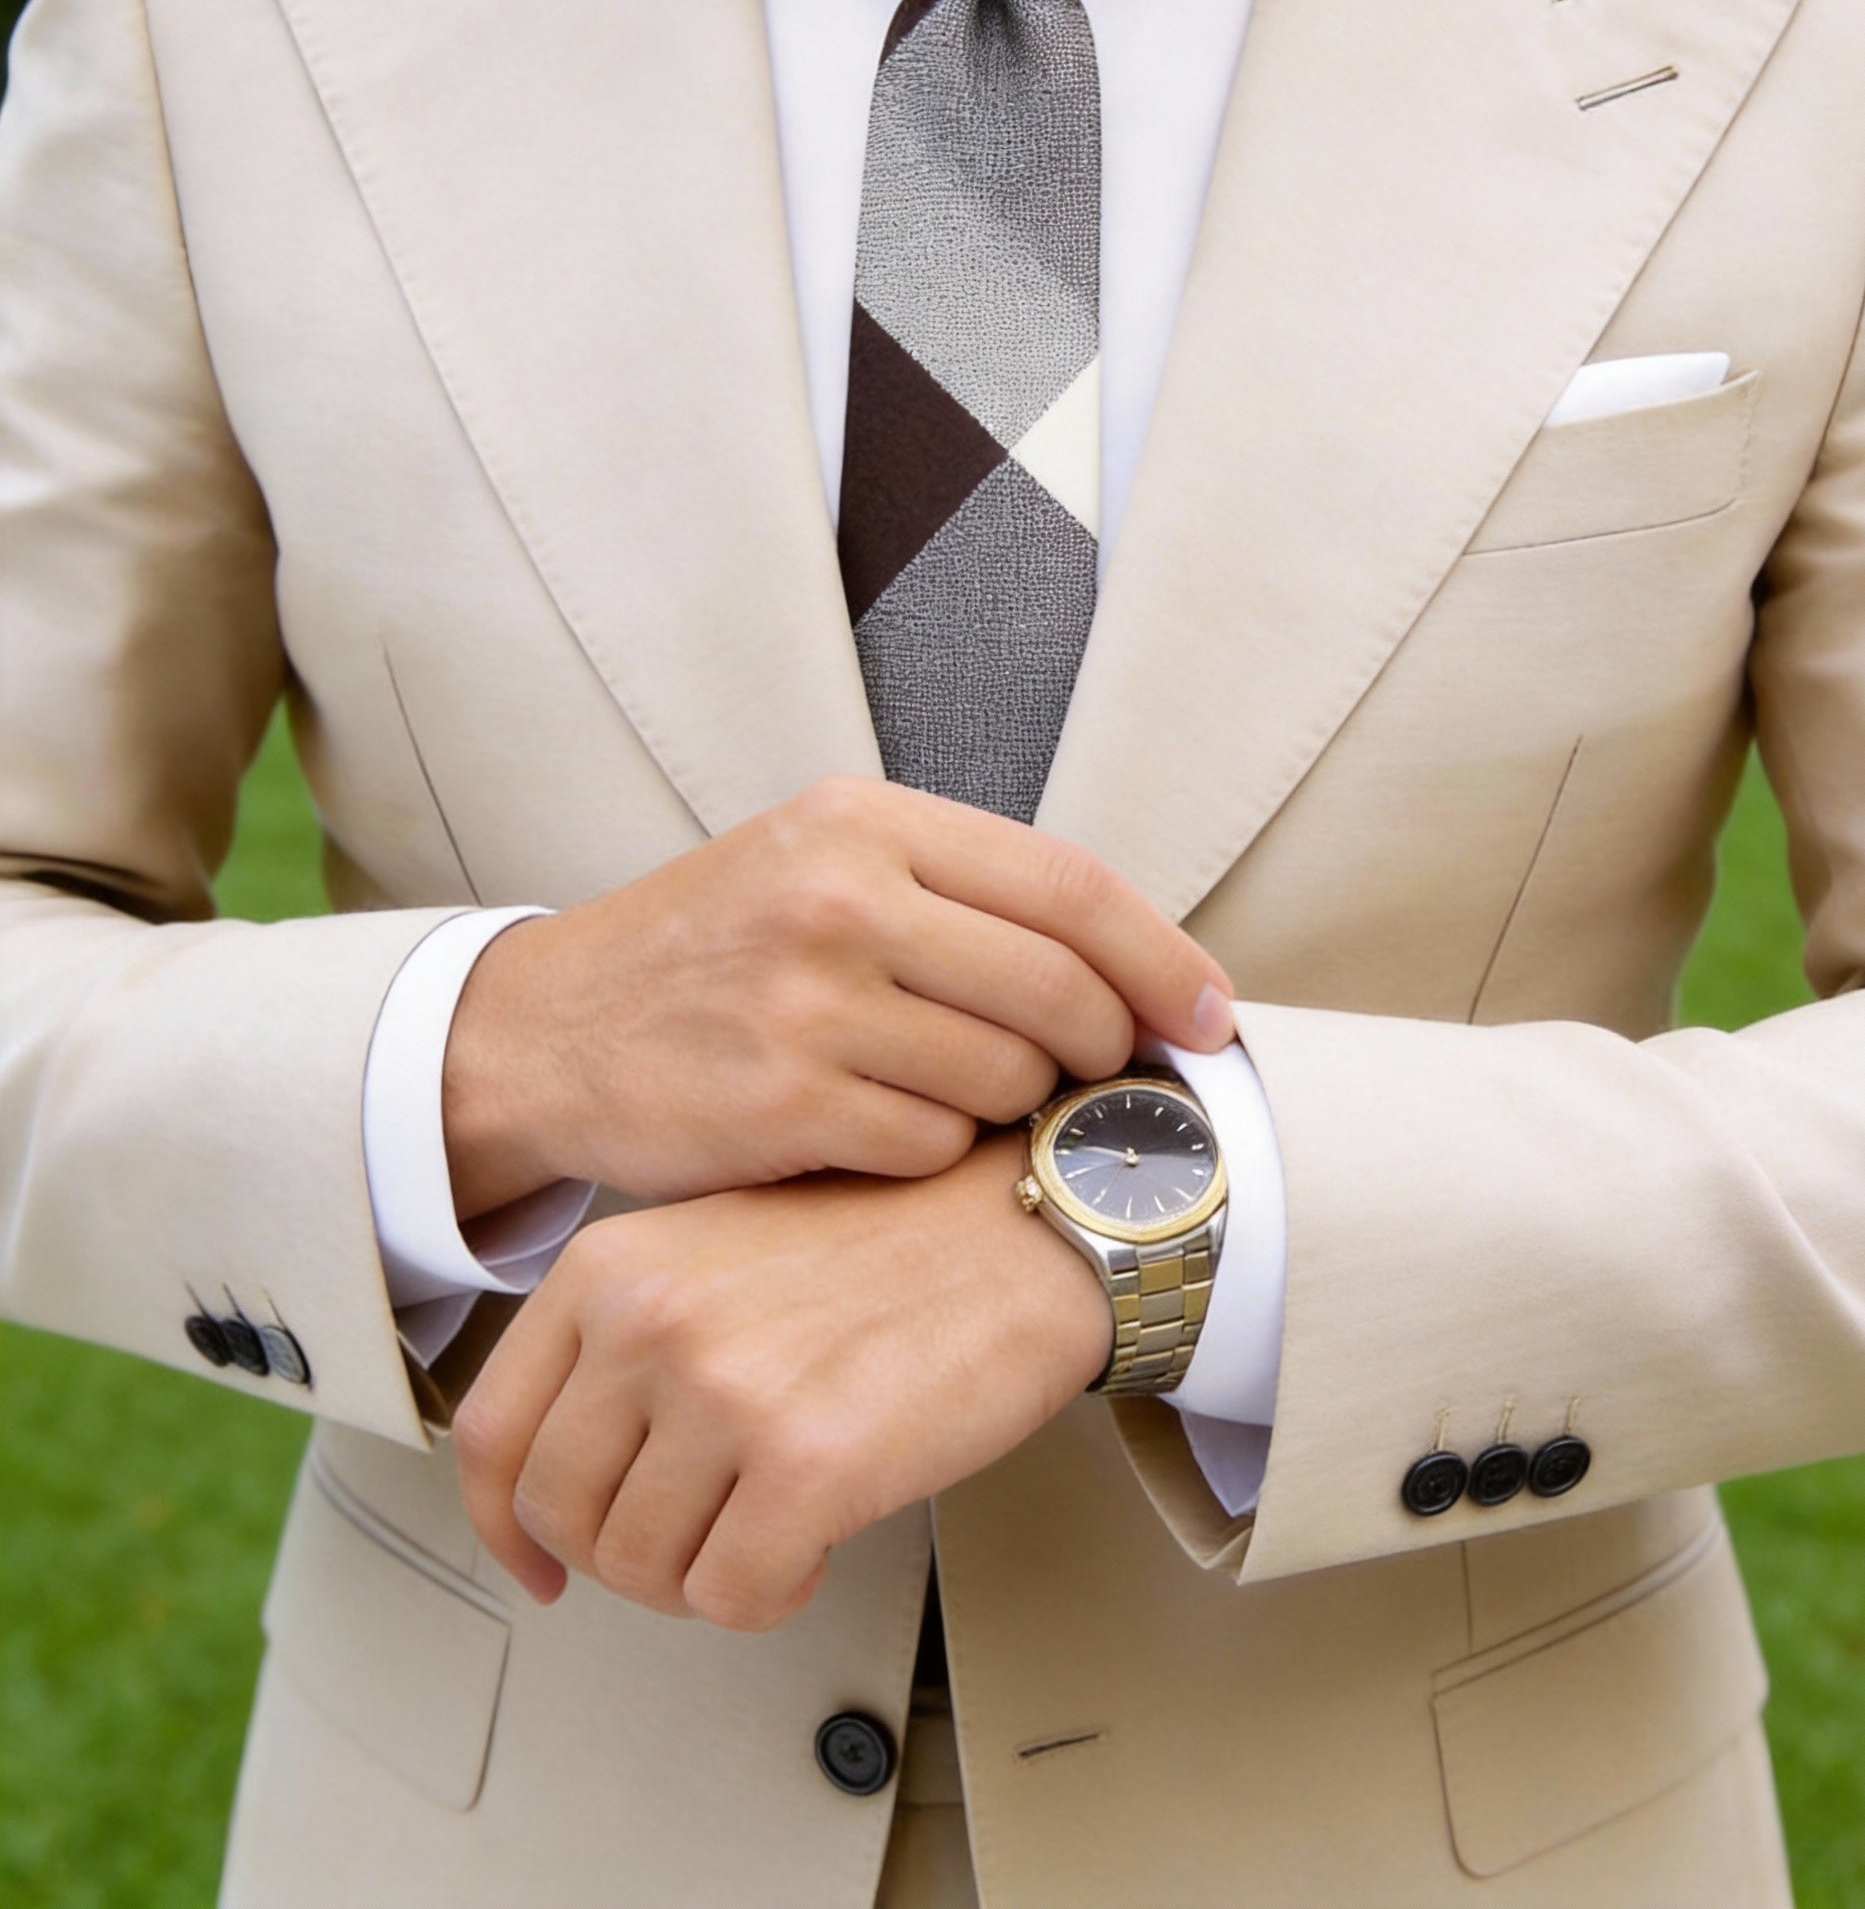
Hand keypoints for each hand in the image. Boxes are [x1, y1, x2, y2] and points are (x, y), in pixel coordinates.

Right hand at [443, 777, 1232, 1216]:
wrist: (548, 1030)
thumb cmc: (714, 951)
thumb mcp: (821, 863)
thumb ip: (961, 892)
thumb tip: (1135, 965)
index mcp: (864, 819)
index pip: (1070, 884)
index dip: (1162, 957)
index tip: (1209, 1013)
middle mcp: (841, 896)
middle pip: (1060, 988)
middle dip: (1103, 1045)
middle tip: (1092, 1069)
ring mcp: (808, 1001)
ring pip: (1006, 1077)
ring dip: (1011, 1104)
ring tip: (954, 1091)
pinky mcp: (783, 1103)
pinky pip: (933, 1145)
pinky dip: (933, 1151)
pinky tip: (883, 1131)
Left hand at [452, 1135, 1109, 1625]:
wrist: (1024, 1227)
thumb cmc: (894, 1239)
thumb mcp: (720, 1248)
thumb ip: (634, 1337)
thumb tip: (578, 1471)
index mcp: (614, 1267)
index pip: (493, 1433)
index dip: (505, 1526)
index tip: (537, 1563)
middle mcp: (649, 1322)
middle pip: (560, 1516)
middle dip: (623, 1560)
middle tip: (693, 1546)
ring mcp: (724, 1390)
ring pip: (641, 1569)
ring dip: (704, 1576)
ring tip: (769, 1529)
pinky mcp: (808, 1461)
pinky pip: (732, 1596)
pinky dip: (772, 1594)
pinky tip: (813, 1545)